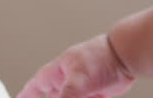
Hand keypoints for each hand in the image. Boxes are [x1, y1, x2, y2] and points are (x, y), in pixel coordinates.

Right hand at [16, 33, 135, 97]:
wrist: (125, 57)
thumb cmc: (99, 58)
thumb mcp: (77, 83)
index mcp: (58, 71)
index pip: (36, 85)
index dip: (27, 94)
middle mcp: (68, 79)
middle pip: (54, 97)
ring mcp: (82, 87)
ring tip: (89, 96)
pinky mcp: (96, 93)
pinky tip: (97, 97)